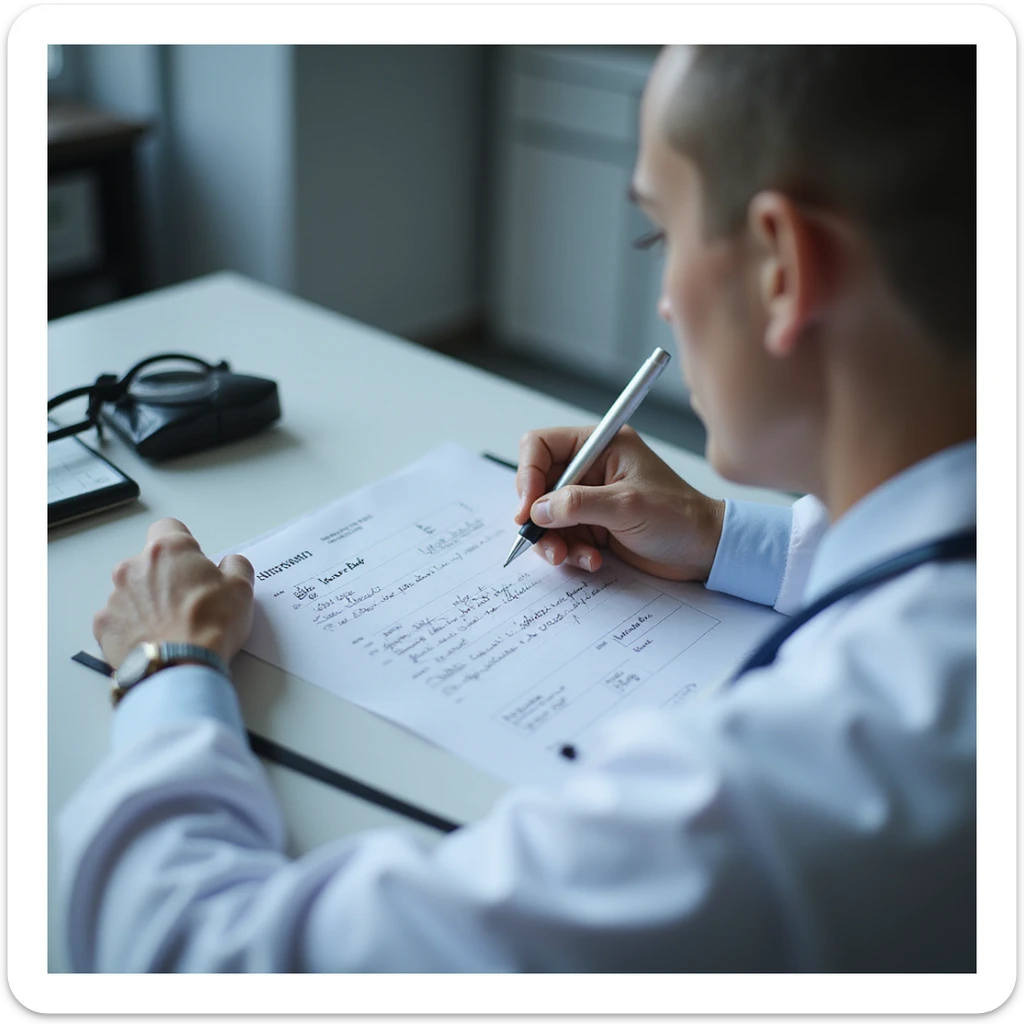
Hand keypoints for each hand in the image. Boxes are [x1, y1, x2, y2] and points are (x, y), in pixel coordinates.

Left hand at [92, 518, 255, 670]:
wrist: (179, 666)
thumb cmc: (209, 625)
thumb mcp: (242, 588)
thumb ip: (236, 566)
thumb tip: (230, 565)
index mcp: (168, 550)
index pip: (169, 528)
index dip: (183, 545)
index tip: (193, 562)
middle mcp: (135, 566)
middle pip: (148, 561)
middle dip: (165, 576)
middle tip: (188, 600)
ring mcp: (115, 596)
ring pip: (132, 591)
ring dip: (147, 602)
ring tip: (171, 626)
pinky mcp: (104, 625)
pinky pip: (118, 619)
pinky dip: (132, 627)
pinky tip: (153, 640)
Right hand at [514, 425, 724, 580]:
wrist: (704, 551)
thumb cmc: (679, 517)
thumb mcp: (626, 506)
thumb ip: (578, 504)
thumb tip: (537, 510)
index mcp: (600, 445)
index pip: (541, 446)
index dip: (527, 474)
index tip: (527, 508)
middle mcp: (590, 468)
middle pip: (537, 484)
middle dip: (537, 515)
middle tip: (543, 539)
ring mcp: (589, 499)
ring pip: (545, 516)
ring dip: (552, 540)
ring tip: (569, 556)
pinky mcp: (592, 526)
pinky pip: (561, 537)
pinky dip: (569, 552)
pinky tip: (592, 560)